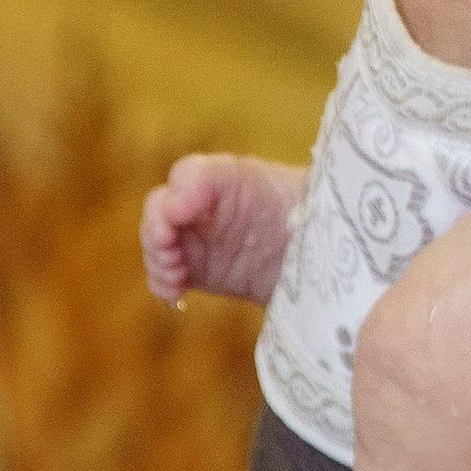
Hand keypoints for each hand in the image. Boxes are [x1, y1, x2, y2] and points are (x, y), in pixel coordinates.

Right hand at [142, 151, 304, 306]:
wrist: (315, 252)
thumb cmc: (292, 208)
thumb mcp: (259, 185)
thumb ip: (211, 181)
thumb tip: (172, 205)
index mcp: (215, 179)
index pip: (181, 179)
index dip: (173, 198)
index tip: (176, 218)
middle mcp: (198, 207)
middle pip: (156, 215)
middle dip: (155, 234)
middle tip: (171, 253)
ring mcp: (195, 239)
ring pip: (156, 246)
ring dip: (157, 261)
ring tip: (178, 274)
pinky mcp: (196, 270)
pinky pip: (165, 276)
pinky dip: (162, 283)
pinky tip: (177, 291)